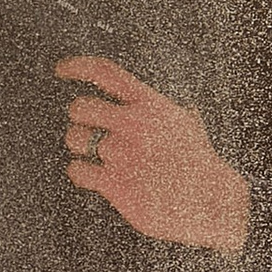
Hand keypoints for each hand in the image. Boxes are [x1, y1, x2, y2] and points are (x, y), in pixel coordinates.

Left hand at [56, 55, 249, 253]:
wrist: (211, 205)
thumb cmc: (201, 167)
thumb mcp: (191, 130)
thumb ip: (178, 115)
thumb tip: (188, 109)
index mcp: (152, 105)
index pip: (106, 73)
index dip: (78, 66)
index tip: (60, 70)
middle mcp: (135, 125)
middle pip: (81, 107)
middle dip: (80, 116)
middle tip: (88, 127)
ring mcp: (124, 154)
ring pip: (76, 139)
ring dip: (79, 144)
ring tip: (94, 153)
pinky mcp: (117, 184)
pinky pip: (78, 170)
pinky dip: (79, 171)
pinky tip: (90, 174)